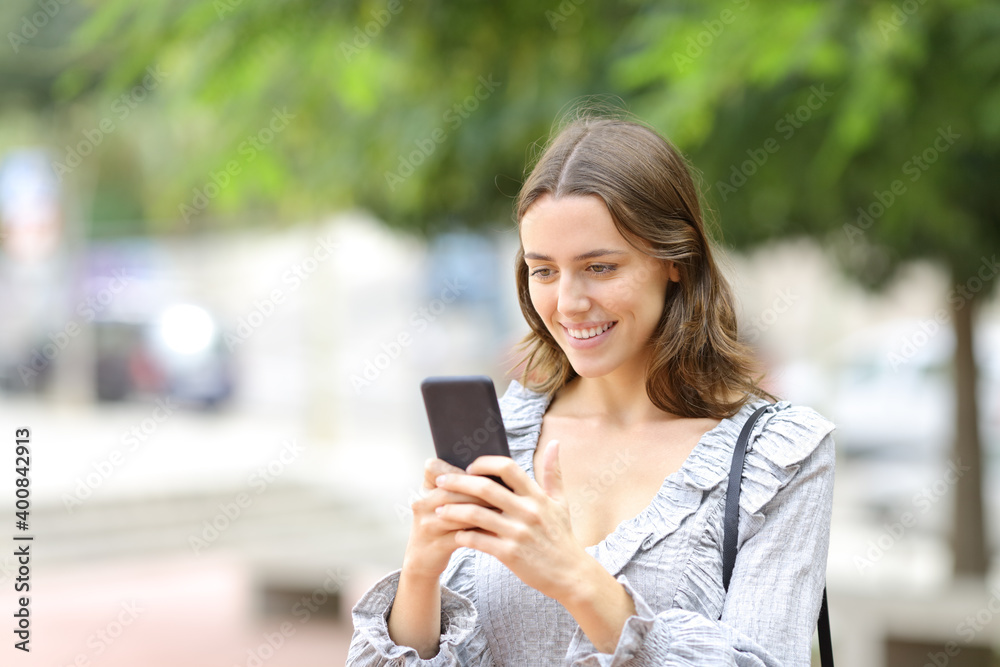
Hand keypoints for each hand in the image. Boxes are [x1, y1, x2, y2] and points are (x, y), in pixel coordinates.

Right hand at [400, 457, 493, 581]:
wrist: (422, 559)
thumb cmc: (439, 525)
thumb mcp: (441, 502)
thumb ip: (458, 487)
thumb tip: (492, 474)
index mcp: (425, 489)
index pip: (437, 469)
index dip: (461, 472)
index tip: (484, 474)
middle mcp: (422, 504)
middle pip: (454, 491)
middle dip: (482, 492)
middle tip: (504, 491)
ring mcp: (428, 525)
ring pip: (460, 513)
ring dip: (485, 511)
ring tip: (504, 510)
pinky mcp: (437, 545)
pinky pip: (464, 536)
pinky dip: (482, 533)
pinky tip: (497, 531)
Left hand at [433, 441, 587, 600]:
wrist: (571, 574)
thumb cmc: (562, 536)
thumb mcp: (561, 502)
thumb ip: (553, 472)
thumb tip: (554, 443)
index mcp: (537, 496)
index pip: (507, 467)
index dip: (484, 463)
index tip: (469, 468)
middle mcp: (527, 511)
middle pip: (485, 488)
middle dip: (457, 483)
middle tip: (441, 482)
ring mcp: (518, 533)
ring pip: (476, 515)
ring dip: (453, 510)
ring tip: (439, 510)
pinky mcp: (510, 554)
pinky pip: (478, 541)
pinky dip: (463, 536)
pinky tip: (455, 534)